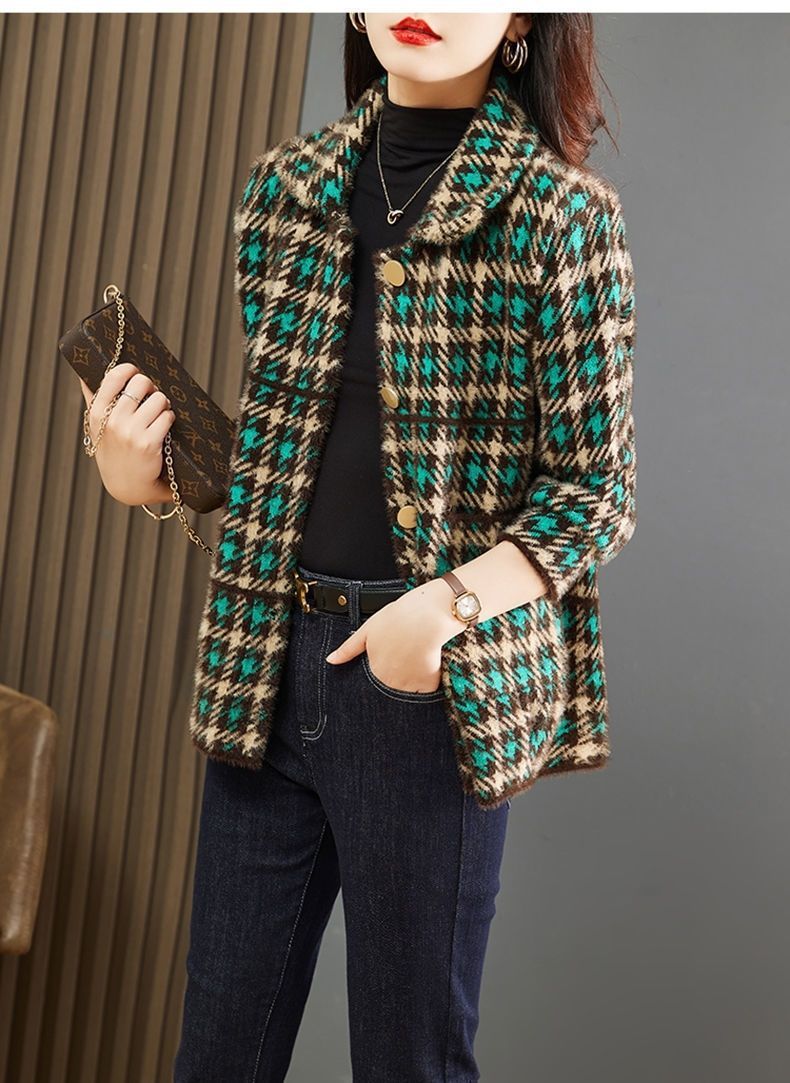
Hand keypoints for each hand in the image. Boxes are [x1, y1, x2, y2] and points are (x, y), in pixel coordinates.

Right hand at [78, 363, 175, 505]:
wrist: (126, 486)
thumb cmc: (113, 452)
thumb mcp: (96, 428)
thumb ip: (92, 400)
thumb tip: (83, 374)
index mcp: (97, 413)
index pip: (114, 376)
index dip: (130, 369)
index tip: (136, 373)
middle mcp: (112, 421)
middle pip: (141, 382)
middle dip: (151, 387)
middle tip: (152, 397)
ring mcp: (130, 432)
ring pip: (158, 398)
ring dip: (163, 405)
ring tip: (158, 415)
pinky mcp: (148, 443)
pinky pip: (167, 416)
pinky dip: (169, 419)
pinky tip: (164, 428)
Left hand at [325, 579, 460, 693]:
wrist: (427, 616)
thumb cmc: (398, 618)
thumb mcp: (367, 630)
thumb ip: (348, 649)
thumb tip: (330, 661)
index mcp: (374, 669)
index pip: (373, 682)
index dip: (381, 670)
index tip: (389, 660)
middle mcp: (389, 682)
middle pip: (389, 688)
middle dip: (393, 678)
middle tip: (403, 658)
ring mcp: (409, 685)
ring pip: (405, 692)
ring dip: (408, 682)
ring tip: (414, 660)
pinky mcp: (427, 685)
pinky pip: (424, 692)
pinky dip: (425, 683)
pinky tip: (426, 665)